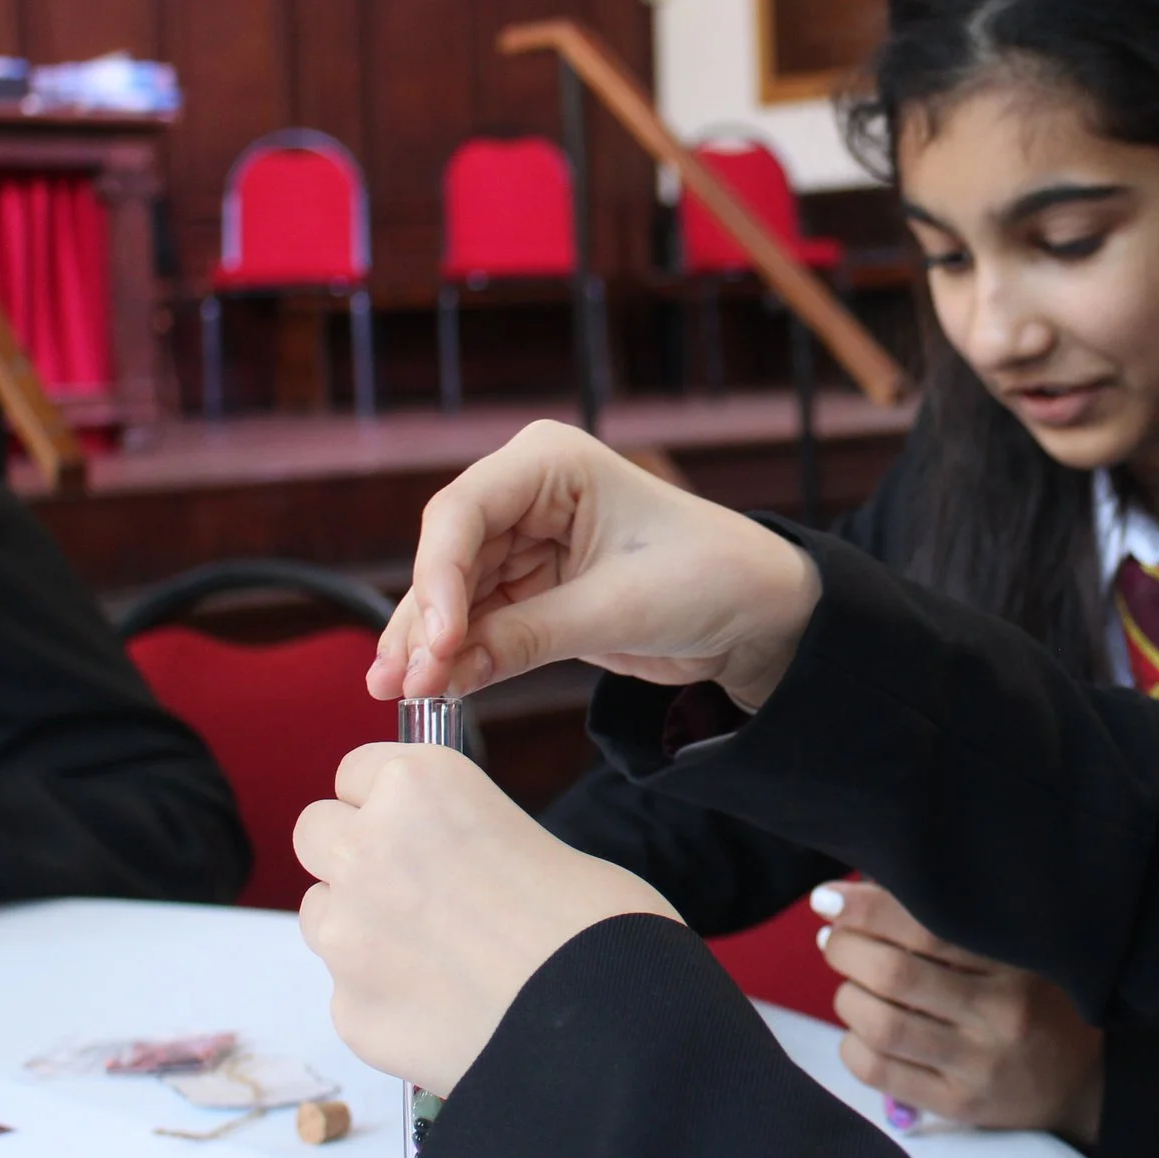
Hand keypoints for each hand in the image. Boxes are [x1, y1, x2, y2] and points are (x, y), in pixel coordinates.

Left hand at [294, 741, 678, 1098]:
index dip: (391, 800)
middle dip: (355, 853)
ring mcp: (348, 936)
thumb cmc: (595, 922)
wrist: (607, 1026)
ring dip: (362, 925)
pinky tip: (448, 1005)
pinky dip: (386, 995)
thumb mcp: (531, 834)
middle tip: (416, 886)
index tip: (419, 823)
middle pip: (316, 831)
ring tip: (440, 953)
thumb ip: (461, 836)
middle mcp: (367, 850)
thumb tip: (443, 860)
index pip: (357, 771)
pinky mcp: (349, 1011)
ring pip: (322, 913)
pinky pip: (349, 991)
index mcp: (420, 786)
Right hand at [368, 421, 821, 707]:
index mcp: (549, 463)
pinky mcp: (532, 587)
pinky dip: (457, 656)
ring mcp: (524, 540)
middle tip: (402, 684)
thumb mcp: (618, 609)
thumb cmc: (708, 578)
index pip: (463, 513)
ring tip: (398, 694)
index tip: (435, 642)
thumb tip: (444, 673)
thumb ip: (527, 637)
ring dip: (428, 644)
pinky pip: (479, 622)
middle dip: (426, 622)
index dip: (437, 579)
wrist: (760, 612)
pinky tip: (429, 690)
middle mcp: (526, 493)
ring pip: (454, 595)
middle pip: (448, 557)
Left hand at [814, 881, 1104, 1144]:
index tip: (828, 898)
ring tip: (850, 986)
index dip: (866, 908)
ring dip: (847, 998)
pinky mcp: (959, 1105)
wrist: (1084, 1085)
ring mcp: (978, 1065)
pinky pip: (881, 1073)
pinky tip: (858, 1032)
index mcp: (1015, 964)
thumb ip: (956, 926)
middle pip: (895, 976)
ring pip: (882, 1026)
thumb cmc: (1038, 1002)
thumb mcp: (1018, 954)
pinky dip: (852, 1045)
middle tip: (833, 940)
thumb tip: (865, 892)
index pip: (928, 926)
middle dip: (846, 950)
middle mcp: (998, 1014)